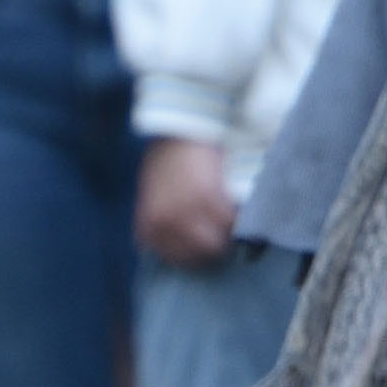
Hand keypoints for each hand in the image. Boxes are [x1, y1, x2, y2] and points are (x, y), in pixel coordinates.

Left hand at [134, 138, 241, 267]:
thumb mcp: (152, 196)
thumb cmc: (167, 159)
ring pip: (217, 244)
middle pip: (198, 256)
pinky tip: (239, 210)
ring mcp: (186, 213)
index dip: (196, 256)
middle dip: (214, 249)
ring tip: (234, 226)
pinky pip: (230, 222)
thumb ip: (161, 221)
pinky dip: (237, 219)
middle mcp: (164, 225)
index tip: (209, 248)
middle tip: (226, 238)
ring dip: (228, 237)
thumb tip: (177, 244)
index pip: (176, 259)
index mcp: (148, 227)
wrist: (180, 128)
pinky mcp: (208, 198)